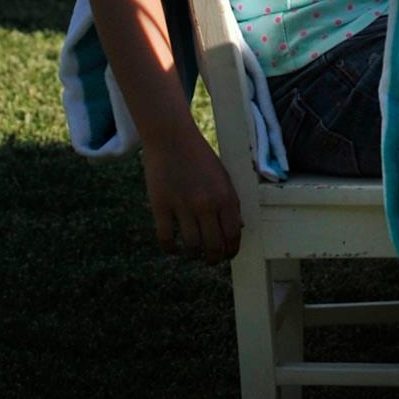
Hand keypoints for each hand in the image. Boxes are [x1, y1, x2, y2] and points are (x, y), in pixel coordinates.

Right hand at [142, 129, 242, 260]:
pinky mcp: (161, 207)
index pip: (233, 234)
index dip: (231, 250)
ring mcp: (183, 207)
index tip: (227, 255)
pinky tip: (174, 249)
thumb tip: (236, 228)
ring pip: (191, 246)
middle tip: (210, 259)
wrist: (172, 139)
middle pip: (213, 246)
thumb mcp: (223, 177)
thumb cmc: (200, 157)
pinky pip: (166, 238)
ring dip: (193, 255)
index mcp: (226, 196)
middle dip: (214, 258)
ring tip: (193, 254)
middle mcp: (206, 204)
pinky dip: (171, 249)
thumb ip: (230, 202)